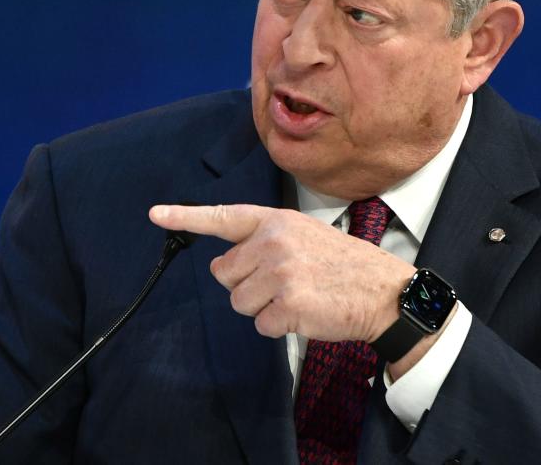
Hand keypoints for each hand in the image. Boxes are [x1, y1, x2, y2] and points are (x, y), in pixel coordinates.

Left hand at [149, 203, 414, 342]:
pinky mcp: (288, 303)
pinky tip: (304, 314)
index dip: (186, 217)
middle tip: (285, 283)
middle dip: (247, 285)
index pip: (224, 217)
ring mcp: (280, 272)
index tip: (156, 214)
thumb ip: (263, 243)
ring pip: (239, 302)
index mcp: (276, 221)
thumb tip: (222, 266)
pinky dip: (278, 327)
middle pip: (226, 274)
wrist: (384, 292)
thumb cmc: (342, 266)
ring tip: (298, 297)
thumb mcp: (304, 235)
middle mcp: (274, 241)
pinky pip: (260, 324)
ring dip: (263, 308)